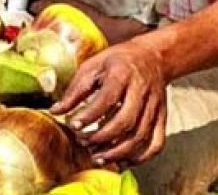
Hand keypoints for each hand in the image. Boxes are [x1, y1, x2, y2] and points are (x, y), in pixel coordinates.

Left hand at [50, 41, 167, 166]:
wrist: (152, 57)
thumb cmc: (118, 61)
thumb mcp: (92, 67)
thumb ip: (75, 90)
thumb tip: (55, 111)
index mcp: (122, 74)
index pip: (107, 99)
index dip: (90, 115)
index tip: (74, 125)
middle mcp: (141, 91)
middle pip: (125, 121)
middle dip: (102, 137)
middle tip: (84, 142)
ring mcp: (154, 106)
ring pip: (140, 136)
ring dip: (118, 151)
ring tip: (98, 156)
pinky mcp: (162, 117)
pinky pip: (156, 143)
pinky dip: (140, 157)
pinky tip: (122, 160)